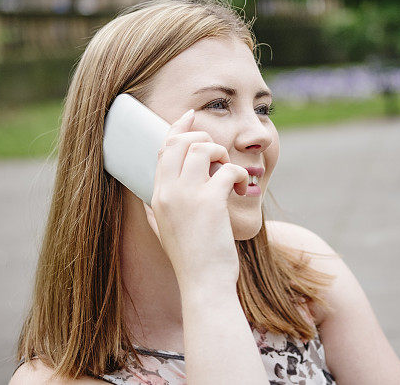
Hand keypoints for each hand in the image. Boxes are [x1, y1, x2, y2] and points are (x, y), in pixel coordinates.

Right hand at [144, 108, 249, 291]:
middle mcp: (167, 192)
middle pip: (181, 141)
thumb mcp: (168, 228)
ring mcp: (187, 196)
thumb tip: (162, 188)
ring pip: (204, 149)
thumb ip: (164, 205)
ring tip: (231, 177)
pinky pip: (228, 169)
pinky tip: (243, 190)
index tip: (191, 115)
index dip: (177, 127)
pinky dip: (240, 175)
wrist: (203, 284)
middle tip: (220, 156)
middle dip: (204, 139)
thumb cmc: (193, 259)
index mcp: (156, 196)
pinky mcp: (210, 202)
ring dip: (223, 156)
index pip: (163, 149)